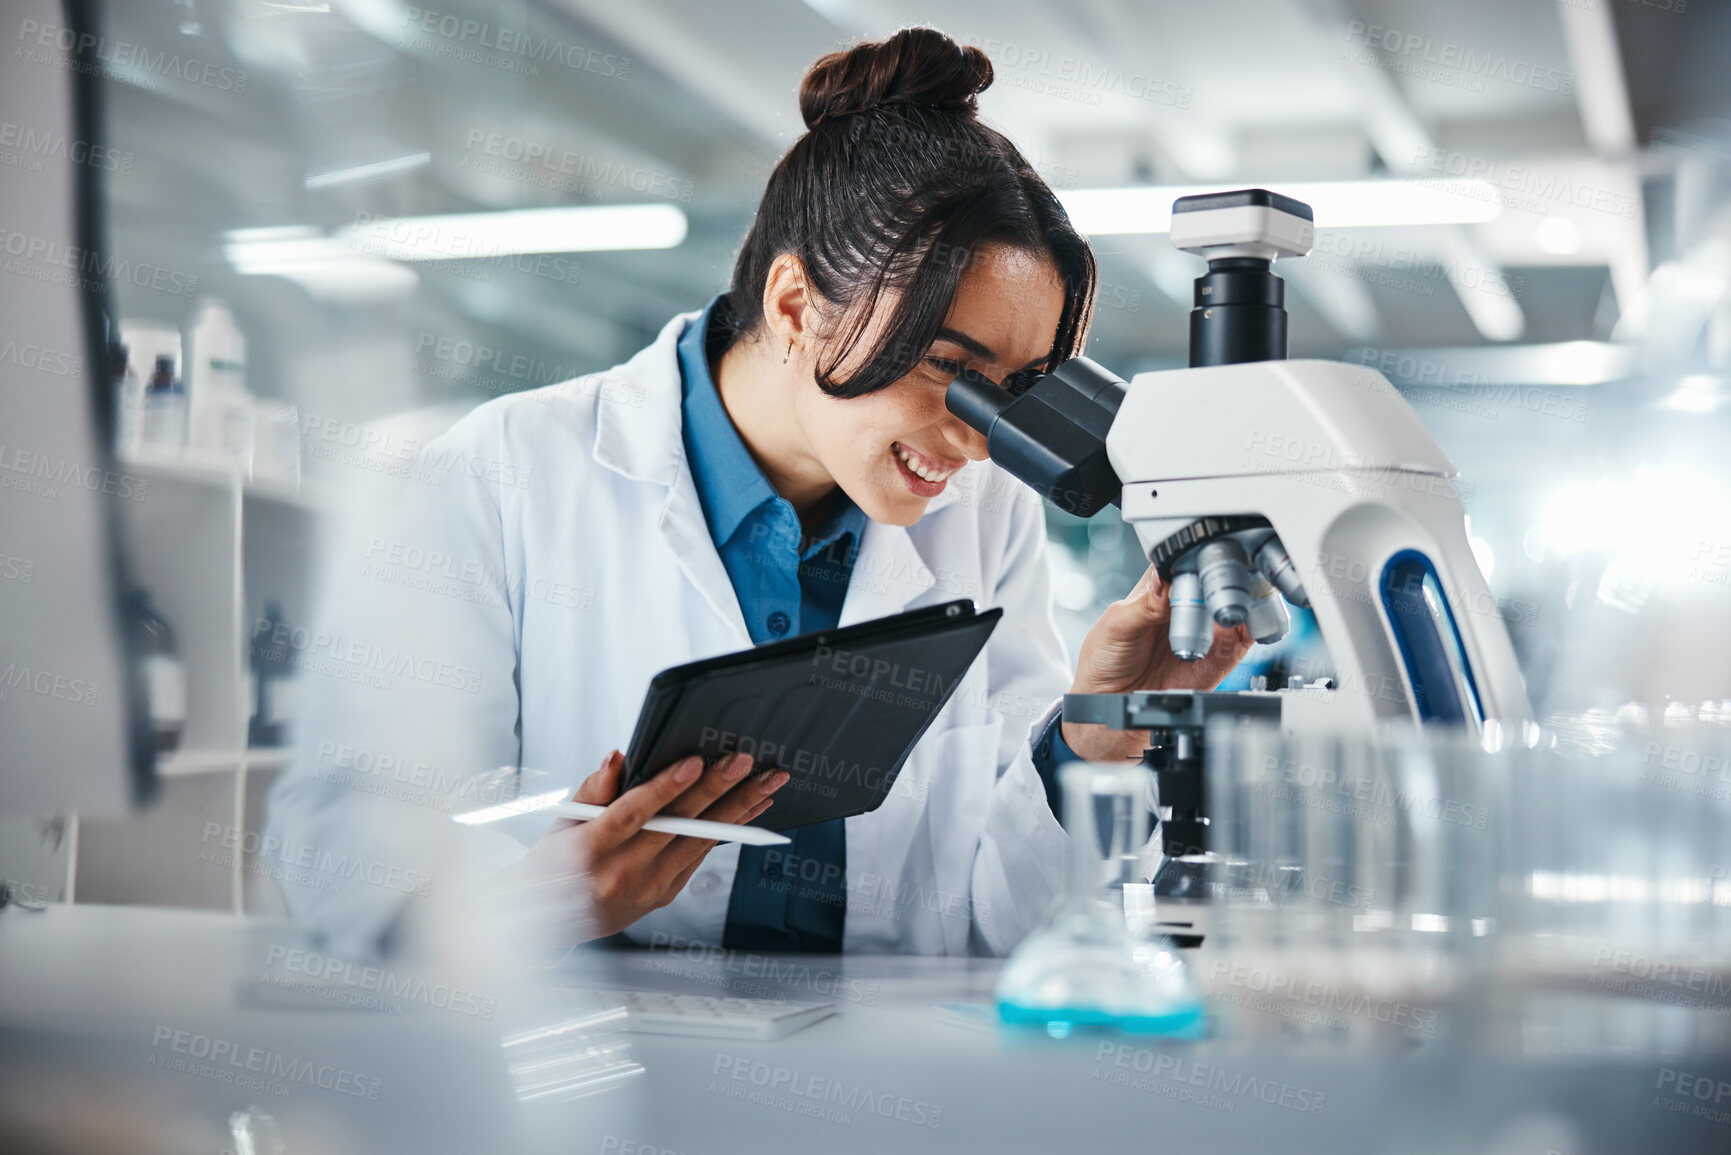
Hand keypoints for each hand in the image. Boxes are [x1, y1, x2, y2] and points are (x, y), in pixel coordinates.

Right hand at [500, 750, 789, 940]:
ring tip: (766, 784)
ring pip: (700, 843)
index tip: (695, 762)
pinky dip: (729, 830)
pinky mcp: (665, 896)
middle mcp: (622, 875)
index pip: (633, 815)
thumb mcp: (560, 822)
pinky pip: (701, 856)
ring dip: (738, 810)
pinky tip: (751, 808)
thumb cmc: (554, 865)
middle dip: (717, 790)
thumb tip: (618, 757)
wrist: (548, 921)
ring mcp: (647, 889)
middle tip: (745, 763)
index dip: (666, 788)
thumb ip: (593, 789)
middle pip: (677, 827)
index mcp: (591, 851)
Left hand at [1062, 563, 1252, 761]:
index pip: (1186, 558)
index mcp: (1161, 585)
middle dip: (1225, 575)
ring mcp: (1208, 626)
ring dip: (1241, 598)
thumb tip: (1163, 579)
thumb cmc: (1106, 660)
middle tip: (1217, 585)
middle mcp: (1188, 601)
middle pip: (1218, 575)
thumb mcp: (1116, 626)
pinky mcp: (1223, 653)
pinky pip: (1249, 633)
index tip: (1197, 564)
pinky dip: (1254, 624)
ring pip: (1238, 600)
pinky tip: (1240, 623)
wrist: (1113, 704)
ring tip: (1227, 606)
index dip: (1196, 557)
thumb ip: (1144, 604)